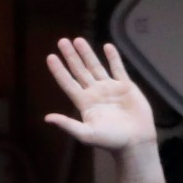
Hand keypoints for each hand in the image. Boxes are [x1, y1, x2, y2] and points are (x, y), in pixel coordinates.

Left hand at [44, 38, 156, 153]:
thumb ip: (67, 125)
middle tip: (62, 41)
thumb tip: (47, 118)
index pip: (68, 82)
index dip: (59, 70)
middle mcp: (95, 93)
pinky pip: (118, 68)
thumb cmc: (110, 141)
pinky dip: (113, 57)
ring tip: (78, 40)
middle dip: (71, 56)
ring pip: (96, 67)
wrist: (135, 142)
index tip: (50, 56)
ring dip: (87, 53)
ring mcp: (110, 88)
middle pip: (79, 70)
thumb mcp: (86, 134)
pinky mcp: (126, 87)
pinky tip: (107, 46)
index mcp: (84, 103)